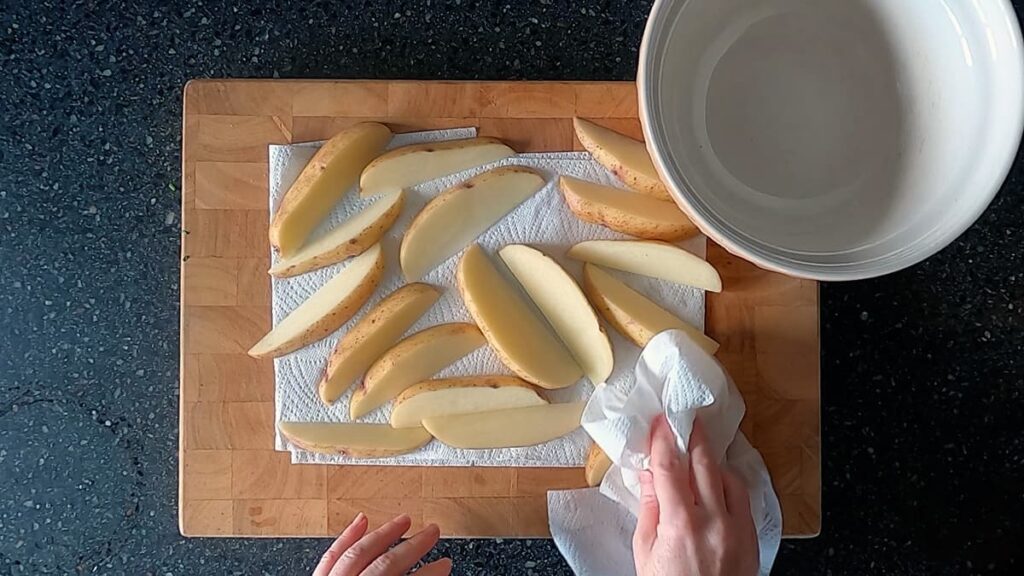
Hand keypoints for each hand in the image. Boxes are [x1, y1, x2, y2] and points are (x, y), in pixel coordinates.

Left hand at [313, 513, 451, 575]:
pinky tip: (361, 520)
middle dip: (412, 547)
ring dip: (384, 534)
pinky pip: (331, 557)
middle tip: (432, 532)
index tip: (445, 563)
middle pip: (385, 564)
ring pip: (359, 554)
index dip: (429, 572)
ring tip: (403, 520)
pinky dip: (347, 537)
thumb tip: (431, 573)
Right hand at [633, 416, 758, 575]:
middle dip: (693, 437)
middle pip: (703, 464)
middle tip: (685, 420)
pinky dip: (729, 484)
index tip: (659, 423)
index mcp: (680, 524)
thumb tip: (649, 476)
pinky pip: (743, 499)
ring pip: (728, 477)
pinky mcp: (751, 538)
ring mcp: (736, 529)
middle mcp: (712, 521)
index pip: (670, 467)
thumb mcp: (645, 553)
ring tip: (700, 452)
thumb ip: (649, 509)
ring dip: (712, 461)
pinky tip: (718, 481)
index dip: (662, 440)